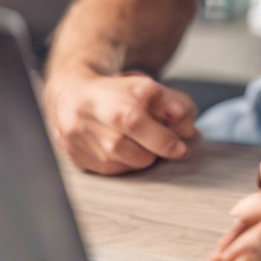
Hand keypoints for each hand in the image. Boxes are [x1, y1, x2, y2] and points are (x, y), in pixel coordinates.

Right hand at [44, 68, 197, 174]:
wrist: (72, 94)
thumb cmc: (120, 93)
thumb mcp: (152, 89)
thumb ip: (177, 106)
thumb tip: (189, 131)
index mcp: (111, 93)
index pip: (135, 120)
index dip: (162, 139)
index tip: (180, 148)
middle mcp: (90, 114)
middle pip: (125, 146)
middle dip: (152, 149)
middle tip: (165, 146)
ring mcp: (76, 136)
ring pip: (118, 162)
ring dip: (139, 158)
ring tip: (139, 143)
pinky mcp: (72, 155)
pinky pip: (107, 171)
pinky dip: (123, 165)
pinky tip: (122, 150)